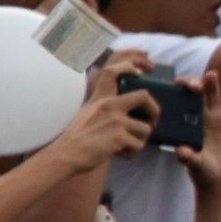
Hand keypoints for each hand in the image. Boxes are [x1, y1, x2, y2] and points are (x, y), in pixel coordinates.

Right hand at [41, 81, 156, 180]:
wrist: (65, 155)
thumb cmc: (78, 138)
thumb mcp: (89, 113)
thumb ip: (108, 108)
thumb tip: (131, 113)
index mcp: (101, 99)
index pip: (113, 71)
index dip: (131, 66)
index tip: (142, 72)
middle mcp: (109, 106)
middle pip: (144, 96)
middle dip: (155, 110)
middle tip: (152, 122)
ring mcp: (115, 120)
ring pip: (146, 128)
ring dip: (140, 140)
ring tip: (126, 147)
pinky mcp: (119, 136)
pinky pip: (139, 145)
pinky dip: (133, 152)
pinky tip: (121, 154)